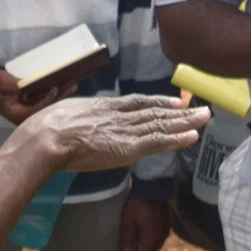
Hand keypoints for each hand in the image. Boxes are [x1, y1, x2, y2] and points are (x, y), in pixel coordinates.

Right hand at [0, 66, 78, 124]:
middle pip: (45, 110)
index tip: (56, 88)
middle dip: (59, 99)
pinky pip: (41, 103)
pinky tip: (60, 88)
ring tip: (71, 87)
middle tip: (73, 87)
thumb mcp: (4, 82)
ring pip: (45, 107)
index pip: (37, 109)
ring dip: (58, 97)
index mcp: (15, 113)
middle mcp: (21, 116)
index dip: (48, 100)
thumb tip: (39, 84)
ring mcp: (23, 111)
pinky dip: (50, 96)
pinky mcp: (25, 105)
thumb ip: (20, 86)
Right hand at [22, 94, 208, 172]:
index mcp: (104, 106)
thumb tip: (75, 119)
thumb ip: (77, 117)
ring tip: (205, 117)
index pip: (138, 102)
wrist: (47, 137)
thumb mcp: (64, 112)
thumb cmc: (45, 128)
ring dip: (185, 122)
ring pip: (160, 124)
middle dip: (179, 111)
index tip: (174, 102)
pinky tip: (192, 136)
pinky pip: (157, 142)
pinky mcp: (128, 148)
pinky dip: (176, 139)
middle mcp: (119, 115)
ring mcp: (124, 131)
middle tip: (201, 108)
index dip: (158, 102)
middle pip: (154, 112)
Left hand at [118, 197, 170, 250]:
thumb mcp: (128, 223)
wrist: (152, 188)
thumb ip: (127, 242)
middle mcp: (160, 240)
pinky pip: (155, 242)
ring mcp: (164, 233)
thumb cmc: (137, 205)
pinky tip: (139, 241)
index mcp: (151, 242)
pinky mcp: (164, 227)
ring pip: (152, 250)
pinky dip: (147, 245)